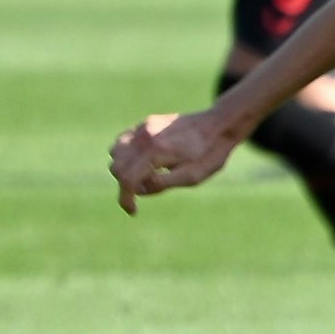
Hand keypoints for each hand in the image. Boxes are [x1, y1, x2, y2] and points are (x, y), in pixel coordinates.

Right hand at [109, 109, 242, 215]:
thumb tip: (138, 190)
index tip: (133, 211)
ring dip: (123, 168)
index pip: (128, 178)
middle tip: (142, 194)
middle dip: (125, 185)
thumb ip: (162, 184)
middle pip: (117, 167)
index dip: (125, 199)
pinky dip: (126, 155)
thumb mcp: (192, 177)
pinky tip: (145, 162)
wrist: (219, 125)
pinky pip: (124, 141)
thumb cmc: (210, 154)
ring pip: (116, 152)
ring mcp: (143, 127)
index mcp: (157, 152)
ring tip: (145, 176)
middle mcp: (145, 137)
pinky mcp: (145, 123)